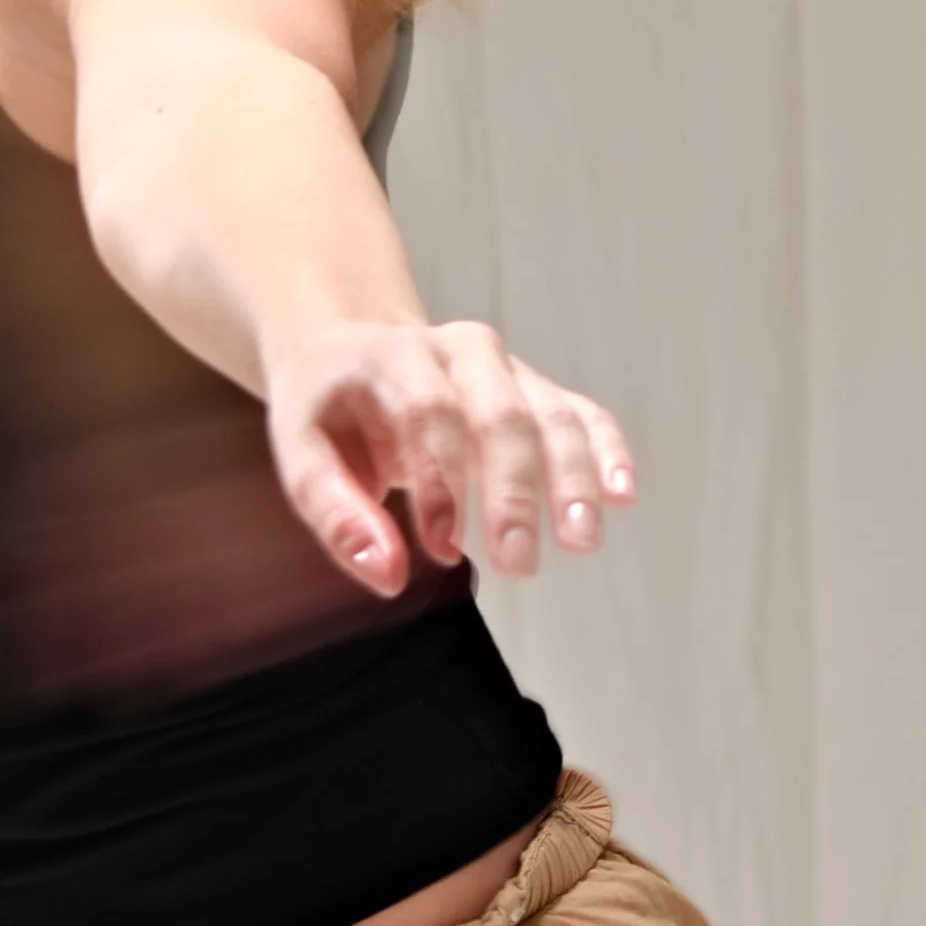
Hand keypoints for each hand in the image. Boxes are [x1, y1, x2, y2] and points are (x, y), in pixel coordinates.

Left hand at [264, 317, 637, 596]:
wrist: (350, 353)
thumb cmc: (328, 410)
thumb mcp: (304, 454)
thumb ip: (337, 515)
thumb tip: (387, 575)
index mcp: (394, 355)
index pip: (428, 412)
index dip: (439, 483)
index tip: (439, 549)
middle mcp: (458, 351)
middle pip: (500, 412)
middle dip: (513, 490)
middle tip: (518, 562)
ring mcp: (505, 369)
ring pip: (550, 414)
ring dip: (571, 478)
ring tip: (581, 541)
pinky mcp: (535, 391)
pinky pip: (581, 413)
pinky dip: (605, 450)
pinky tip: (621, 493)